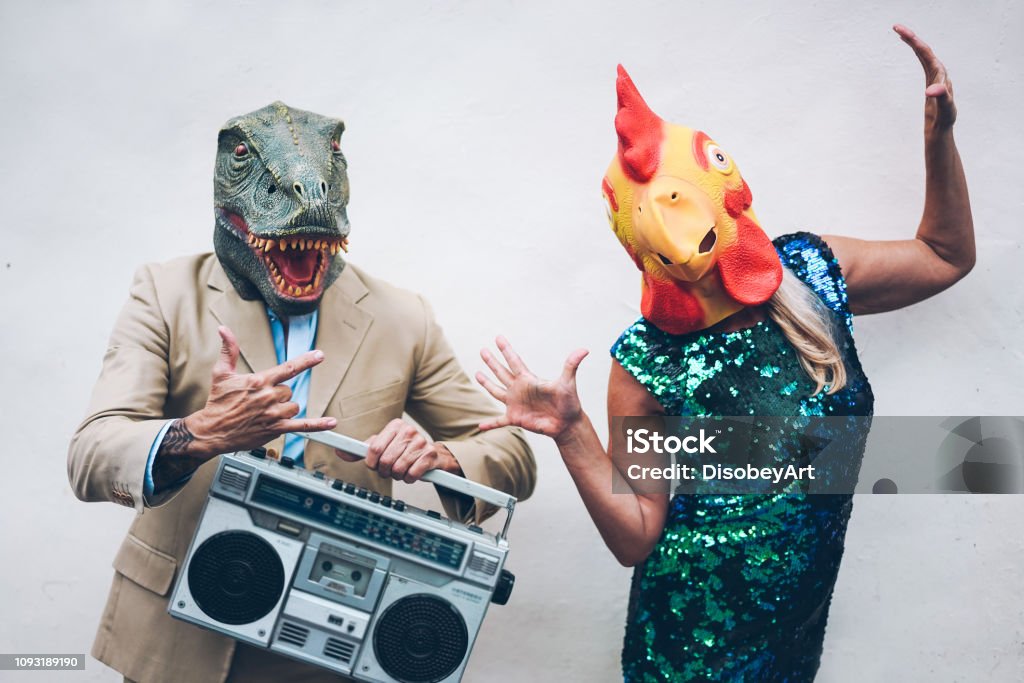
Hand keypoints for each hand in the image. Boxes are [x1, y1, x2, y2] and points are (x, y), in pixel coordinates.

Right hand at [182, 326, 336, 457]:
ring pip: (294, 405)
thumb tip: (224, 330)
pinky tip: (331, 423)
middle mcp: (269, 397)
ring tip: (266, 411)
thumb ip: (229, 350)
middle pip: (289, 390)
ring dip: (285, 407)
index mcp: (260, 381)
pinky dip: (318, 425)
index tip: (320, 355)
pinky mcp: (276, 429)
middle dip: (278, 394)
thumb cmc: (218, 402)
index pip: (289, 368)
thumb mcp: (221, 373)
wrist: (212, 430)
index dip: (306, 361)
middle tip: (260, 400)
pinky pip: (302, 426)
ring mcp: (274, 414)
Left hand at [335, 418, 462, 482]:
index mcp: (395, 426)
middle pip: (385, 460)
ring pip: (398, 469)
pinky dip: (409, 479)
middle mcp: (409, 430)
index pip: (374, 448)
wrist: (432, 455)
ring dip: (397, 476)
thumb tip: (339, 452)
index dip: (371, 462)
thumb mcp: (383, 446)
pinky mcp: (430, 455)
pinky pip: (411, 474)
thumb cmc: (403, 451)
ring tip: (401, 470)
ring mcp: (421, 442)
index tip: (374, 465)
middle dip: (384, 471)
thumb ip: (361, 450)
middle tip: (389, 470)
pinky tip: (412, 473)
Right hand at [475, 336, 588, 442]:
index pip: (514, 361)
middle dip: (492, 362)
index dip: (506, 349)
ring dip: (487, 384)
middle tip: (483, 350)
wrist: (567, 424)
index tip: (498, 338)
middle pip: (501, 373)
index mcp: (528, 380)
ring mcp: (515, 404)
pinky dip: (490, 424)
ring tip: (477, 374)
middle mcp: (519, 389)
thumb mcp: (567, 383)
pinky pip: (499, 421)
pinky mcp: (515, 419)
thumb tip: (584, 349)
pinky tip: (480, 426)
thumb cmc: (569, 402)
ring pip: (496, 392)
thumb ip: (571, 366)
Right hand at [894, 24, 955, 129]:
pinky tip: (910, 47)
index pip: (926, 53)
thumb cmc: (945, 119)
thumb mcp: (945, 109)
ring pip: (923, 53)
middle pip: (924, 50)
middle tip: (896, 27)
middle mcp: (939, 72)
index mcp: (940, 75)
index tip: (900, 33)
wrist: (943, 128)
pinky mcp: (930, 80)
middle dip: (911, 37)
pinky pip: (922, 60)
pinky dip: (915, 52)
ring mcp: (935, 75)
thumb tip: (931, 90)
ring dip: (913, 42)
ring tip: (900, 32)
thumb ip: (941, 97)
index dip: (914, 42)